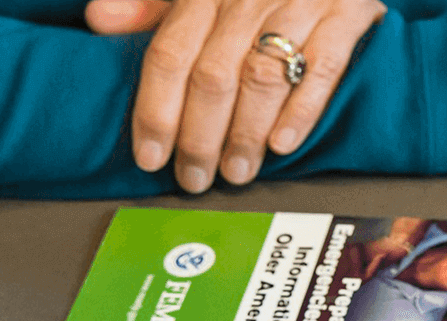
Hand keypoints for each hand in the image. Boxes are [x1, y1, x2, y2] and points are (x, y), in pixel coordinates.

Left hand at [86, 0, 386, 191]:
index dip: (156, 111)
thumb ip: (150, 5)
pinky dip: (302, 110)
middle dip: (200, 136)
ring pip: (262, 75)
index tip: (151, 157)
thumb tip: (99, 19)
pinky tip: (282, 144)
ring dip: (246, 133)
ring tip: (237, 172)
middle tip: (195, 177)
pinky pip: (323, 66)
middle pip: (213, 74)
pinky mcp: (347, 14)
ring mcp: (300, 4)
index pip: (170, 54)